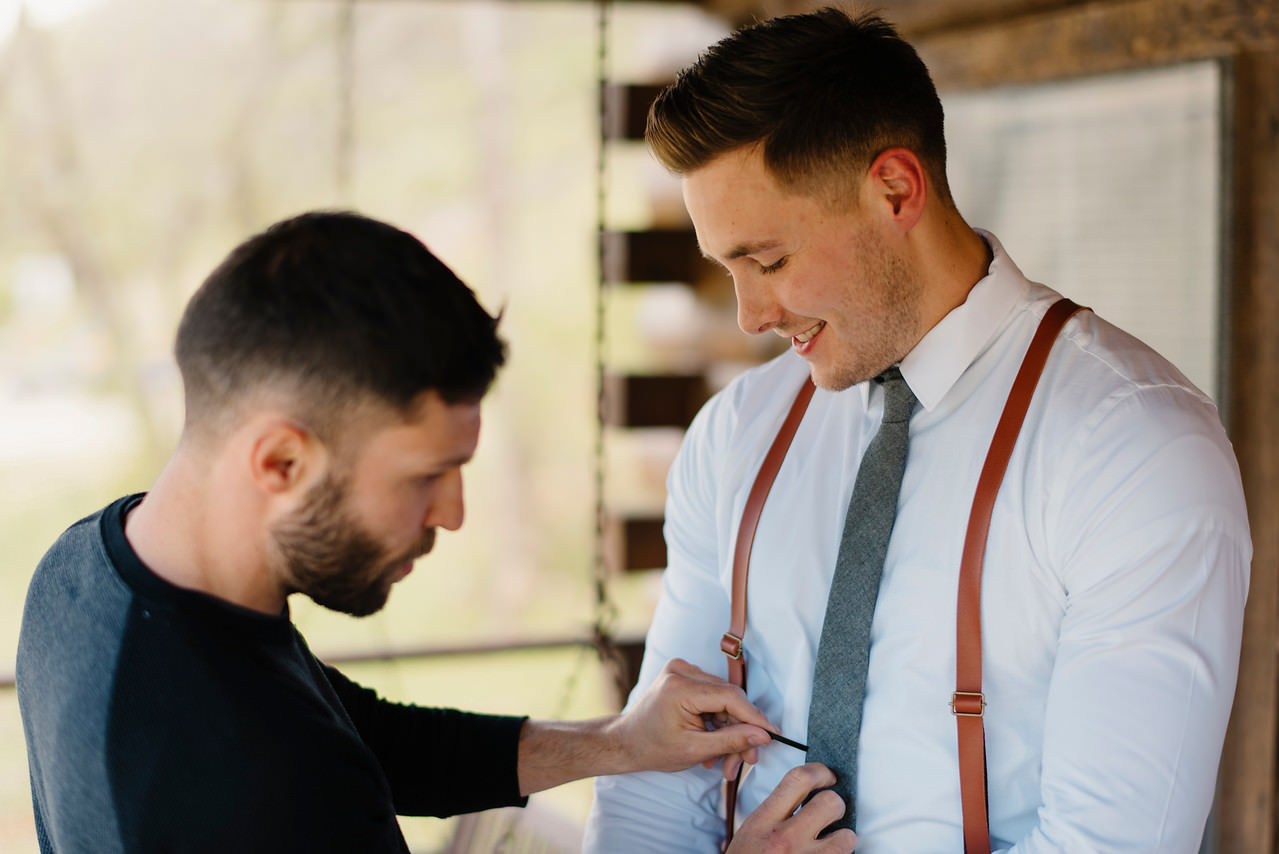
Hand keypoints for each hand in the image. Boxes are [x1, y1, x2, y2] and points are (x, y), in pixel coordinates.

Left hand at [609, 658, 772, 774]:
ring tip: (726, 762)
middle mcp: (681, 671)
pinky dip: (718, 721)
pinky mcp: (684, 675)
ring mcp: (682, 670)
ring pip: (724, 701)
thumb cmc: (653, 748)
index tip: (773, 735)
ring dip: (730, 730)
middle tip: (747, 760)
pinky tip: (714, 743)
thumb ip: (732, 741)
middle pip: (729, 700)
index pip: (730, 698)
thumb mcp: (696, 750)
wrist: (626, 742)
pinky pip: (713, 698)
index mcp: (680, 688)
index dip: (755, 718)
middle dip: (741, 732)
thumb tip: (763, 735)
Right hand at [727, 763, 856, 853]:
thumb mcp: (751, 832)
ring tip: (832, 845)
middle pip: (831, 803)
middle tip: (831, 814)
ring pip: (847, 838)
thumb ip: (775, 813)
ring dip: (843, 840)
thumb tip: (804, 796)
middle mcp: (786, 840)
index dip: (820, 771)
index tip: (827, 776)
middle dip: (836, 806)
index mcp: (765, 822)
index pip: (799, 779)